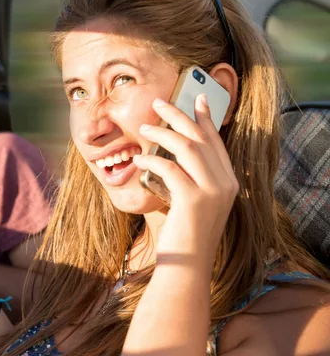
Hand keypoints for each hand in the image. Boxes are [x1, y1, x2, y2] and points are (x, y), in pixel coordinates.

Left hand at [133, 95, 238, 265]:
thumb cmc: (183, 235)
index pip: (216, 142)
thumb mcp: (192, 202)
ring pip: (187, 147)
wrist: (187, 267)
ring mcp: (213, 192)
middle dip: (179, 115)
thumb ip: (189, 179)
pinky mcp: (194, 201)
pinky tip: (139, 158)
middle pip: (201, 137)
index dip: (205, 118)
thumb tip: (169, 154)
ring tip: (143, 127)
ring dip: (162, 133)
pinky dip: (152, 159)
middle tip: (159, 102)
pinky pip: (170, 168)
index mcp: (228, 182)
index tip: (197, 98)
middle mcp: (226, 183)